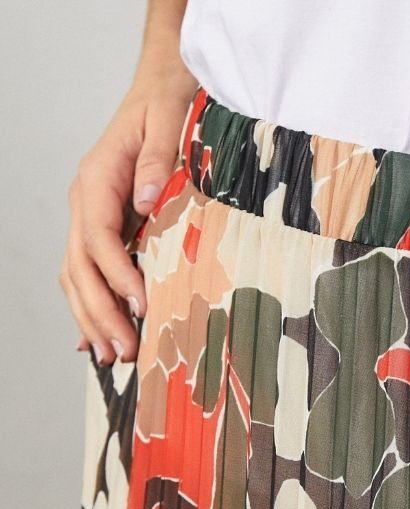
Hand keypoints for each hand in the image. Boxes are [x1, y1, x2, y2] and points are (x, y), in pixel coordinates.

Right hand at [59, 65, 196, 365]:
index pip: (97, 236)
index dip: (116, 274)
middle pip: (80, 266)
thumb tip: (143, 197)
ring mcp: (90, 217)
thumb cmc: (167, 101)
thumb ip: (156, 157)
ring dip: (92, 319)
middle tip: (124, 349)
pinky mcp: (103, 230)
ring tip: (113, 356)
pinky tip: (94, 340)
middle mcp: (85, 201)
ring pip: (77, 276)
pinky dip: (89, 307)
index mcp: (97, 179)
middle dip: (100, 312)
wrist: (162, 86)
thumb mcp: (167, 117)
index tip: (139, 303)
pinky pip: (87, 273)